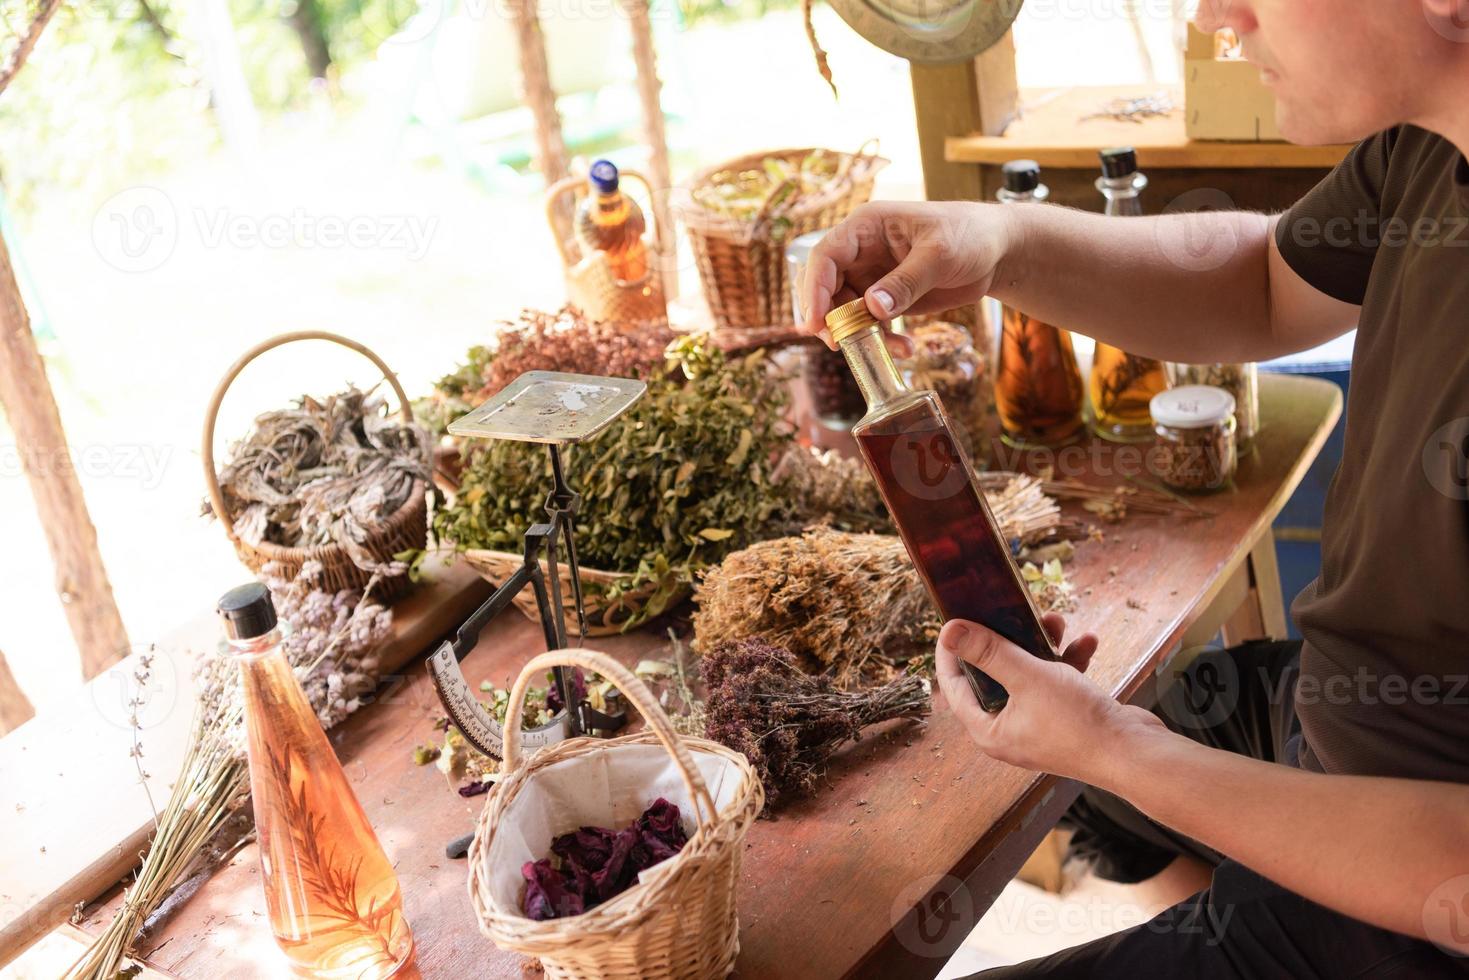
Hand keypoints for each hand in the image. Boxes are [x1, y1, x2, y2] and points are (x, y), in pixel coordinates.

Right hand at [800, 201, 1011, 340]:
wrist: (997, 251)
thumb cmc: (970, 235)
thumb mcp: (939, 255)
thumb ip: (905, 282)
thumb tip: (872, 308)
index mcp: (867, 227)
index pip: (826, 256)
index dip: (815, 290)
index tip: (817, 323)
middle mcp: (862, 251)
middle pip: (826, 286)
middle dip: (829, 318)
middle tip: (838, 345)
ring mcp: (873, 276)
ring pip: (845, 310)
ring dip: (858, 334)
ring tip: (889, 348)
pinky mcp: (887, 298)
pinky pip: (870, 324)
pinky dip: (881, 340)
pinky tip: (905, 347)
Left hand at [934, 613, 1165, 786]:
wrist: (1136, 753)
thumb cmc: (1078, 724)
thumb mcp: (1029, 679)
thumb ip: (989, 653)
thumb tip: (950, 631)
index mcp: (989, 730)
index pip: (954, 686)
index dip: (951, 652)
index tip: (954, 620)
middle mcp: (1009, 730)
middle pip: (994, 675)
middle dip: (1007, 640)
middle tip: (1010, 611)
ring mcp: (1038, 724)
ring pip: (1029, 674)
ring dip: (1043, 645)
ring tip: (1057, 620)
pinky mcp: (1065, 718)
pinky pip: (1057, 682)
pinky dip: (1069, 661)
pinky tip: (1088, 641)